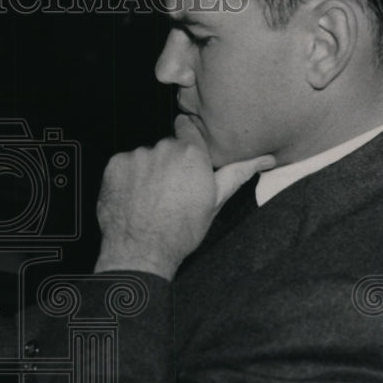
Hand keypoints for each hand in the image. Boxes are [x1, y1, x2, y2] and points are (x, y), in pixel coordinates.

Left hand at [93, 115, 274, 280]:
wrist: (141, 252)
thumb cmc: (180, 231)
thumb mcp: (215, 202)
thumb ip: (237, 173)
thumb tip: (267, 158)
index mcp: (192, 154)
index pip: (189, 130)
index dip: (187, 147)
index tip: (184, 162)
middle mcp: (164, 148)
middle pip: (166, 148)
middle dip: (167, 163)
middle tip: (169, 192)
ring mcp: (137, 156)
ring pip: (144, 157)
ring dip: (146, 171)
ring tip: (150, 198)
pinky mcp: (115, 165)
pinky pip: (123, 165)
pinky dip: (126, 178)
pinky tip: (133, 198)